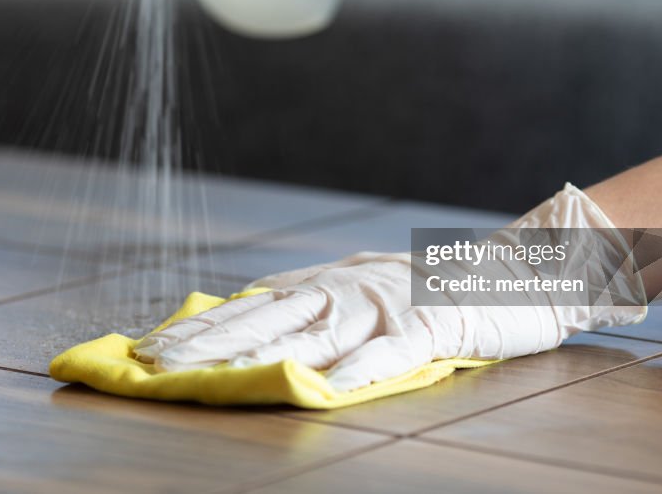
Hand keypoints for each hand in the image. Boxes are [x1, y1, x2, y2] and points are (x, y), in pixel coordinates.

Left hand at [135, 185, 647, 391]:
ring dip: (262, 353)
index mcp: (328, 281)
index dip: (200, 327)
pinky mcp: (431, 324)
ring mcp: (387, 304)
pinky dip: (356, 371)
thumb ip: (310, 303)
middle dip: (207, 340)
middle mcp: (347, 286)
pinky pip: (389, 353)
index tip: (147, 349)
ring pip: (315, 332)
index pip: (251, 305)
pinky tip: (320, 390)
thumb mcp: (360, 289)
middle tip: (153, 363)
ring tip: (216, 375)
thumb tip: (245, 315)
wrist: (514, 271)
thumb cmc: (431, 289)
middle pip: (266, 314)